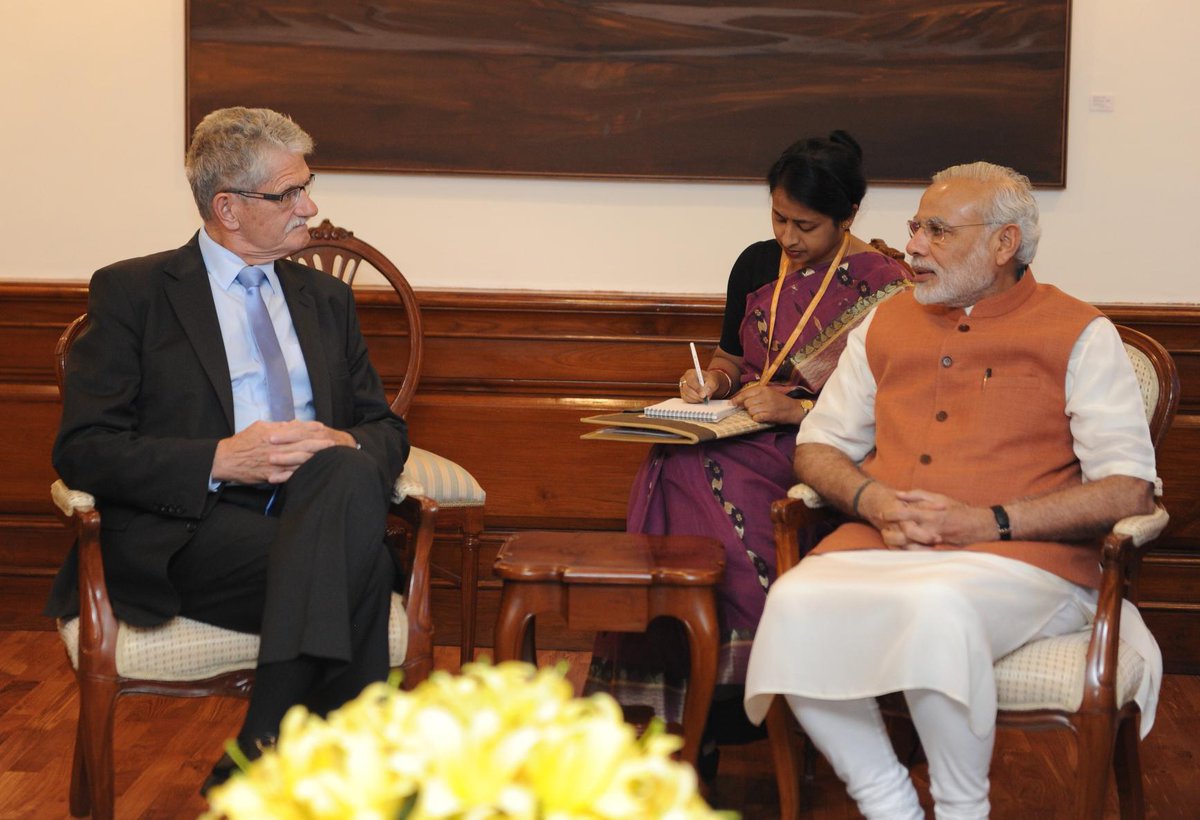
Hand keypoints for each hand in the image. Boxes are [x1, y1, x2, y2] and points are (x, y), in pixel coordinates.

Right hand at [212, 420, 354, 484]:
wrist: (225, 459)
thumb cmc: (242, 442)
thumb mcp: (259, 427)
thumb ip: (277, 425)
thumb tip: (292, 423)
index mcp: (273, 434)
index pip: (297, 431)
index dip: (311, 430)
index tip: (323, 429)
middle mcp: (275, 448)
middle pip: (301, 446)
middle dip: (318, 445)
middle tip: (333, 443)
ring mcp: (274, 463)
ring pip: (298, 461)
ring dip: (314, 459)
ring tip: (328, 458)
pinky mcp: (271, 475)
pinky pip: (288, 475)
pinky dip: (300, 473)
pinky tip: (311, 473)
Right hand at [679, 369, 720, 402]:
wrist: (707, 383)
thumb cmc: (709, 380)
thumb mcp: (712, 381)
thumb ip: (710, 386)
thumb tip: (706, 393)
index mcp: (690, 373)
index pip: (691, 381)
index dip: (697, 388)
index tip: (703, 395)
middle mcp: (684, 379)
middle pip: (687, 389)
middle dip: (696, 396)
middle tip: (704, 399)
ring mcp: (682, 387)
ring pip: (686, 395)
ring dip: (695, 399)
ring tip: (703, 398)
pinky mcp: (683, 393)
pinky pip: (686, 399)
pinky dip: (693, 401)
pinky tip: (699, 399)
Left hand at [730, 383, 808, 423]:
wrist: (794, 409)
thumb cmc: (780, 401)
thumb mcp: (768, 393)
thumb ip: (755, 395)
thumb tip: (738, 400)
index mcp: (764, 389)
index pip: (746, 393)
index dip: (737, 399)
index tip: (731, 403)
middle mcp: (765, 396)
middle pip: (747, 403)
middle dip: (748, 408)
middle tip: (756, 409)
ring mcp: (768, 405)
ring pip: (750, 411)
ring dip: (753, 414)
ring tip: (761, 412)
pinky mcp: (770, 414)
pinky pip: (756, 418)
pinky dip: (758, 419)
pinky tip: (763, 417)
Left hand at [881, 489, 992, 546]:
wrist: (978, 526)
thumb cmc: (957, 509)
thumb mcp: (938, 497)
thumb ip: (917, 494)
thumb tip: (898, 494)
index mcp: (930, 514)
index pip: (905, 513)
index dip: (891, 513)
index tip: (884, 513)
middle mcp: (930, 529)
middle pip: (904, 533)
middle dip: (890, 531)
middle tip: (883, 528)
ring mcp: (933, 542)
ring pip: (909, 546)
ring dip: (896, 542)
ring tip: (889, 536)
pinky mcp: (936, 550)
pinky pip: (917, 553)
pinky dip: (906, 551)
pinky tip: (900, 546)